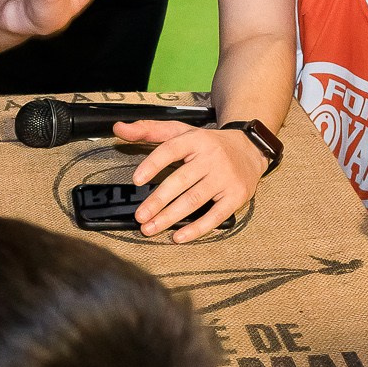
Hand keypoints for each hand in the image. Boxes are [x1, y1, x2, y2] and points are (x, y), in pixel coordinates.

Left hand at [117, 120, 266, 242]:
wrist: (249, 149)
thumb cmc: (208, 144)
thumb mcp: (181, 131)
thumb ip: (148, 130)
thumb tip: (118, 129)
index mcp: (195, 140)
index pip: (170, 150)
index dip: (152, 165)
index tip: (136, 181)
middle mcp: (211, 157)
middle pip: (181, 181)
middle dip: (157, 201)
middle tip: (140, 216)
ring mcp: (225, 177)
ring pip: (194, 200)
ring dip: (170, 217)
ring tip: (150, 228)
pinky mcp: (236, 196)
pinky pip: (216, 215)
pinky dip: (197, 229)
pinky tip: (179, 237)